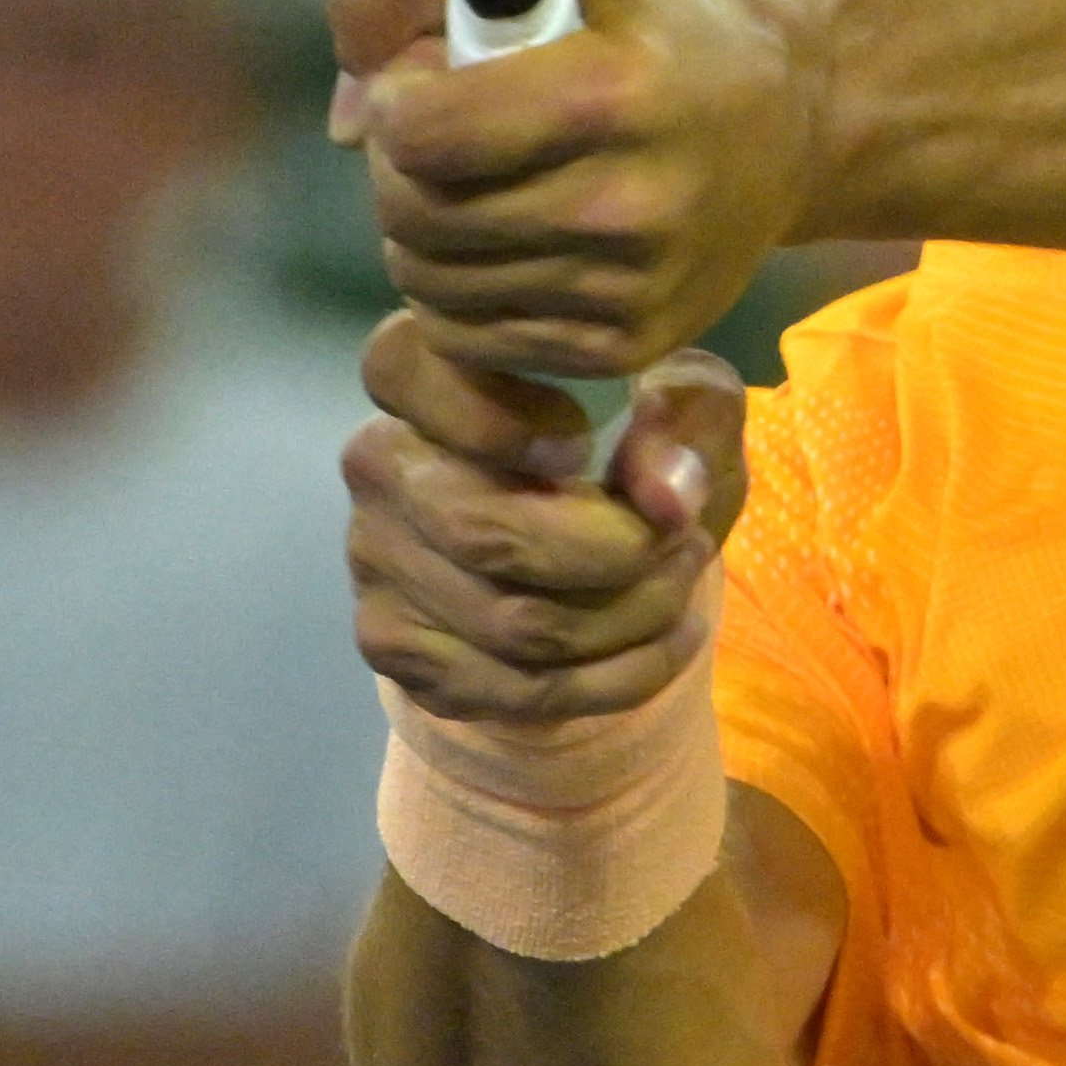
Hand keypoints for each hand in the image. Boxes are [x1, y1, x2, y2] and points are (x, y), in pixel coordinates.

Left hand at [327, 0, 827, 377]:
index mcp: (615, 89)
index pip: (425, 133)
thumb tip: (346, 119)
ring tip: (474, 178)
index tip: (422, 78)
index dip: (396, 102)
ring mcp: (632, 286)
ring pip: (429, 283)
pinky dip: (456, 289)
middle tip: (437, 130)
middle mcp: (632, 201)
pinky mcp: (625, 347)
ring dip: (420, 230)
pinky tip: (502, 236)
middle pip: (416, 214)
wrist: (779, 116)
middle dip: (396, 166)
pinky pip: (468, 337)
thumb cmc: (633, 17)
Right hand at [345, 309, 744, 723]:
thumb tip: (668, 496)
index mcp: (422, 373)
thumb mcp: (681, 406)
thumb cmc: (634, 442)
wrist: (595, 545)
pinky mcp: (404, 657)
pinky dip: (625, 675)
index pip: (412, 379)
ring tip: (686, 583)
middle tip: (689, 541)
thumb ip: (683, 423)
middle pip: (486, 534)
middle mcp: (377, 466)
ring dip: (635, 617)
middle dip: (618, 553)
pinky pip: (525, 691)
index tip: (584, 447)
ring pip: (517, 626)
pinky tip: (673, 638)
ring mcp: (376, 569)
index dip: (503, 423)